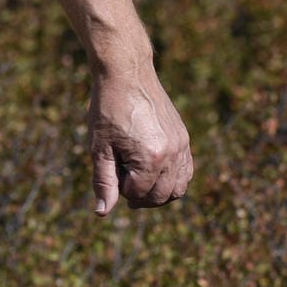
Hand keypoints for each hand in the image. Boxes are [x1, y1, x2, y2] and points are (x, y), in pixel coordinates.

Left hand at [88, 63, 192, 214]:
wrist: (126, 73)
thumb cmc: (108, 109)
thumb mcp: (100, 148)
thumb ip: (104, 182)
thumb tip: (102, 213)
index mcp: (151, 158)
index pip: (138, 194)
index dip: (120, 189)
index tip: (111, 168)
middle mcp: (172, 154)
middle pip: (161, 196)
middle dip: (140, 196)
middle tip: (121, 179)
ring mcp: (181, 145)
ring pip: (178, 188)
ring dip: (159, 193)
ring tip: (138, 180)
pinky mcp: (184, 137)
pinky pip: (186, 171)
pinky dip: (173, 180)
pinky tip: (155, 173)